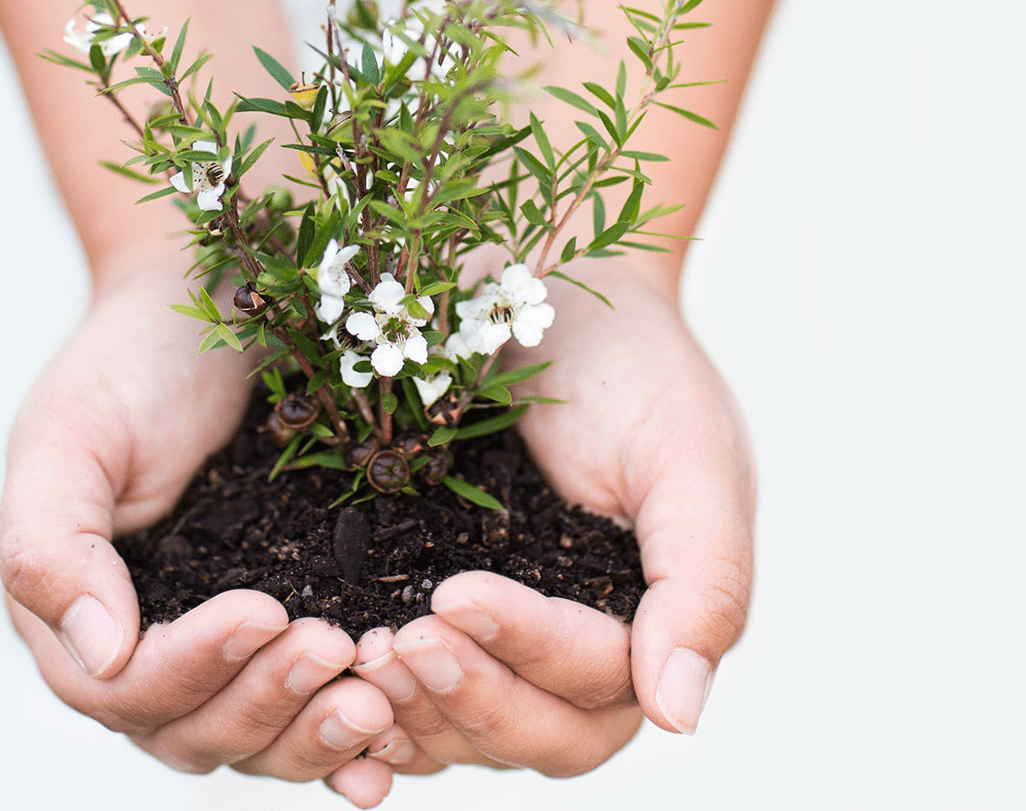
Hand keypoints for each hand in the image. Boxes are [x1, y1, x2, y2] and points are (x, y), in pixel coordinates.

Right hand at [0, 248, 395, 787]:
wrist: (207, 309)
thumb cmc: (128, 363)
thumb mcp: (67, 434)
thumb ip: (52, 545)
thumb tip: (100, 654)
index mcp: (72, 616)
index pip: (128, 688)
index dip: (195, 665)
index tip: (267, 609)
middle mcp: (141, 655)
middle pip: (195, 732)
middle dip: (267, 702)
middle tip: (335, 650)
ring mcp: (219, 656)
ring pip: (258, 741)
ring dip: (315, 734)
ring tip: (376, 698)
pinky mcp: (290, 640)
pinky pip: (312, 712)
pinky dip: (352, 737)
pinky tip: (396, 734)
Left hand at [349, 259, 754, 775]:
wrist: (546, 289)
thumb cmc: (632, 361)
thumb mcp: (687, 453)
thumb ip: (703, 580)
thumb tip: (679, 716)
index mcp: (651, 623)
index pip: (595, 684)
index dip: (528, 651)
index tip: (456, 592)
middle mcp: (577, 655)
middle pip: (531, 735)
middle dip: (464, 697)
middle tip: (396, 642)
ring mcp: (498, 646)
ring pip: (460, 733)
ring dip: (407, 710)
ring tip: (353, 654)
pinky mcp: (427, 620)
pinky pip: (402, 697)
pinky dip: (366, 705)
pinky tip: (322, 675)